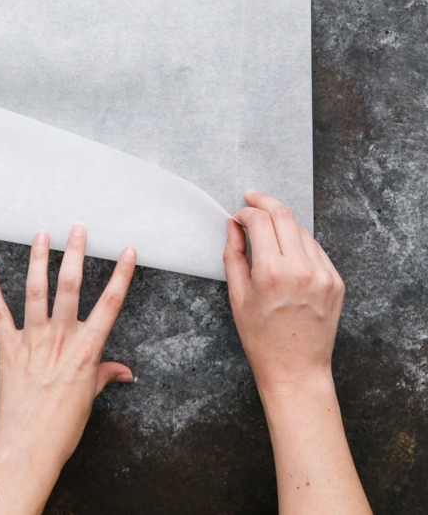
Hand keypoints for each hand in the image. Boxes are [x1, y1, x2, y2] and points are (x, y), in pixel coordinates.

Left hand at [0, 226, 135, 514]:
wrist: (28, 448)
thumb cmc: (62, 427)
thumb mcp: (90, 398)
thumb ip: (104, 376)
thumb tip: (124, 372)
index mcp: (86, 349)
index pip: (110, 304)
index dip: (121, 275)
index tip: (127, 250)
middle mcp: (60, 338)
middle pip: (70, 287)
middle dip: (75, 253)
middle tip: (77, 228)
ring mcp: (32, 340)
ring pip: (36, 291)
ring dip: (37, 260)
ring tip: (41, 235)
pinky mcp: (8, 349)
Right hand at [223, 190, 344, 395]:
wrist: (296, 369)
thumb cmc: (261, 338)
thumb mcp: (237, 296)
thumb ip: (233, 255)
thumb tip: (233, 225)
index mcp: (272, 273)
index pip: (259, 221)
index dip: (245, 213)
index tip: (238, 216)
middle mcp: (300, 269)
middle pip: (283, 215)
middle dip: (264, 203)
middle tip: (252, 199)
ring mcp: (322, 274)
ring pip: (300, 230)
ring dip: (282, 224)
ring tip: (268, 231)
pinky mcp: (336, 281)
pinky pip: (316, 249)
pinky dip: (300, 243)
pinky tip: (288, 251)